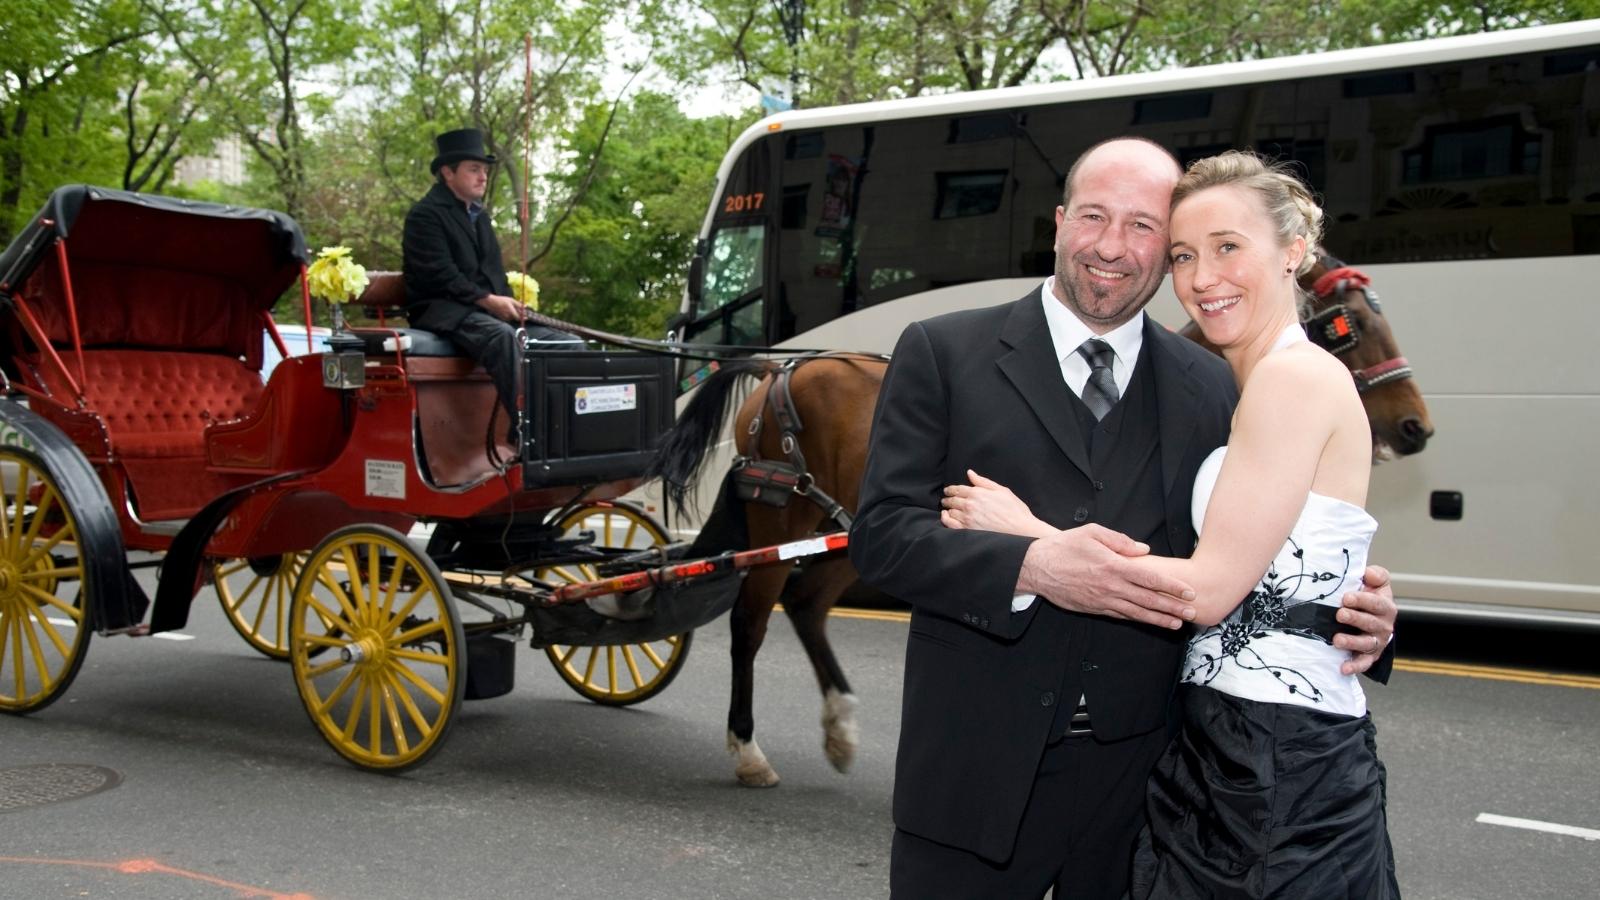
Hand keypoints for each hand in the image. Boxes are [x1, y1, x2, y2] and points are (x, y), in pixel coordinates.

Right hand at [478, 293, 525, 322]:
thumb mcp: (511, 300)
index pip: (519, 317)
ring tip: (513, 309)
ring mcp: (504, 318)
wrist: (491, 302)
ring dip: (514, 315)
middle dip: (519, 315)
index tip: (526, 317)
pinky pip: (508, 318)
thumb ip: (519, 304)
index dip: (523, 318)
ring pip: (512, 318)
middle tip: (521, 312)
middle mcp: (508, 316)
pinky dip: (510, 315)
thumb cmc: (501, 300)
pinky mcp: (502, 318)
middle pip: (516, 318)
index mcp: (511, 311)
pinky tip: (508, 310)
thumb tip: (525, 306)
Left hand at [941, 470, 1051, 537]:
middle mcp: (969, 505)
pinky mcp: (967, 531)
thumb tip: (970, 473)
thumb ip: (983, 482)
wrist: (1021, 530)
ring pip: (950, 511)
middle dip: (948, 498)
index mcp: (977, 493)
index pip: (957, 489)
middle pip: (952, 500)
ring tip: (947, 509)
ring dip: (948, 509)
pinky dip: (945, 519)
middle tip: (946, 499)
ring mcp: (967, 519)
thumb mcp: (1002, 490)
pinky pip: (950, 524)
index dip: (951, 489)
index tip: (948, 490)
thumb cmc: (1015, 510)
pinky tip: (946, 516)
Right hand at [1018, 524, 1195, 628]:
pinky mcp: (1094, 608)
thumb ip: (1120, 540)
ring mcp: (1103, 600)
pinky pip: (1120, 616)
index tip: (1189, 592)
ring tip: (1177, 624)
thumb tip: (1143, 549)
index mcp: (1113, 565)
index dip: (1172, 586)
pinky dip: (1137, 620)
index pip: (1150, 578)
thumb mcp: (1092, 532)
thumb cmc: (1064, 547)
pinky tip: (1149, 622)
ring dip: (1159, 619)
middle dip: (1172, 607)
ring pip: (1136, 613)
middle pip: (1148, 600)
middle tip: (1192, 613)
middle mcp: (1111, 586)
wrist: (1037, 568)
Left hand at [1335, 564, 1396, 674]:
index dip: (1362, 600)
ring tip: (1337, 640)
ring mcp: (1376, 642)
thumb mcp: (1377, 584)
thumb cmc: (1370, 599)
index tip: (1346, 597)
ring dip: (1352, 642)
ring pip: (1366, 643)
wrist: (1373, 621)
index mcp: (1385, 607)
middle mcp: (1383, 626)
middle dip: (1355, 618)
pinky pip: (1363, 663)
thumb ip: (1377, 576)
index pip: (1376, 603)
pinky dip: (1354, 666)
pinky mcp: (1369, 656)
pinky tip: (1343, 668)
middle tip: (1340, 614)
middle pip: (1370, 623)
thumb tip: (1369, 574)